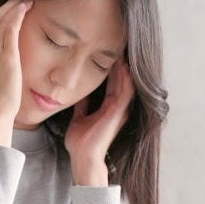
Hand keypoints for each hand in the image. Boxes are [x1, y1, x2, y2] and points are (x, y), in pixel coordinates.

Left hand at [65, 57, 133, 185]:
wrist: (82, 157)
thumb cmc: (80, 141)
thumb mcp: (79, 117)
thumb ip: (82, 105)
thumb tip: (78, 91)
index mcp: (108, 108)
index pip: (112, 83)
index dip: (110, 68)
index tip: (106, 52)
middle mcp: (117, 107)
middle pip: (121, 80)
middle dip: (119, 64)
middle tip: (117, 46)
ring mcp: (119, 110)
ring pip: (126, 83)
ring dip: (124, 68)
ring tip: (122, 51)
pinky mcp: (118, 113)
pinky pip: (126, 92)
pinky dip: (126, 79)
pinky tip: (123, 66)